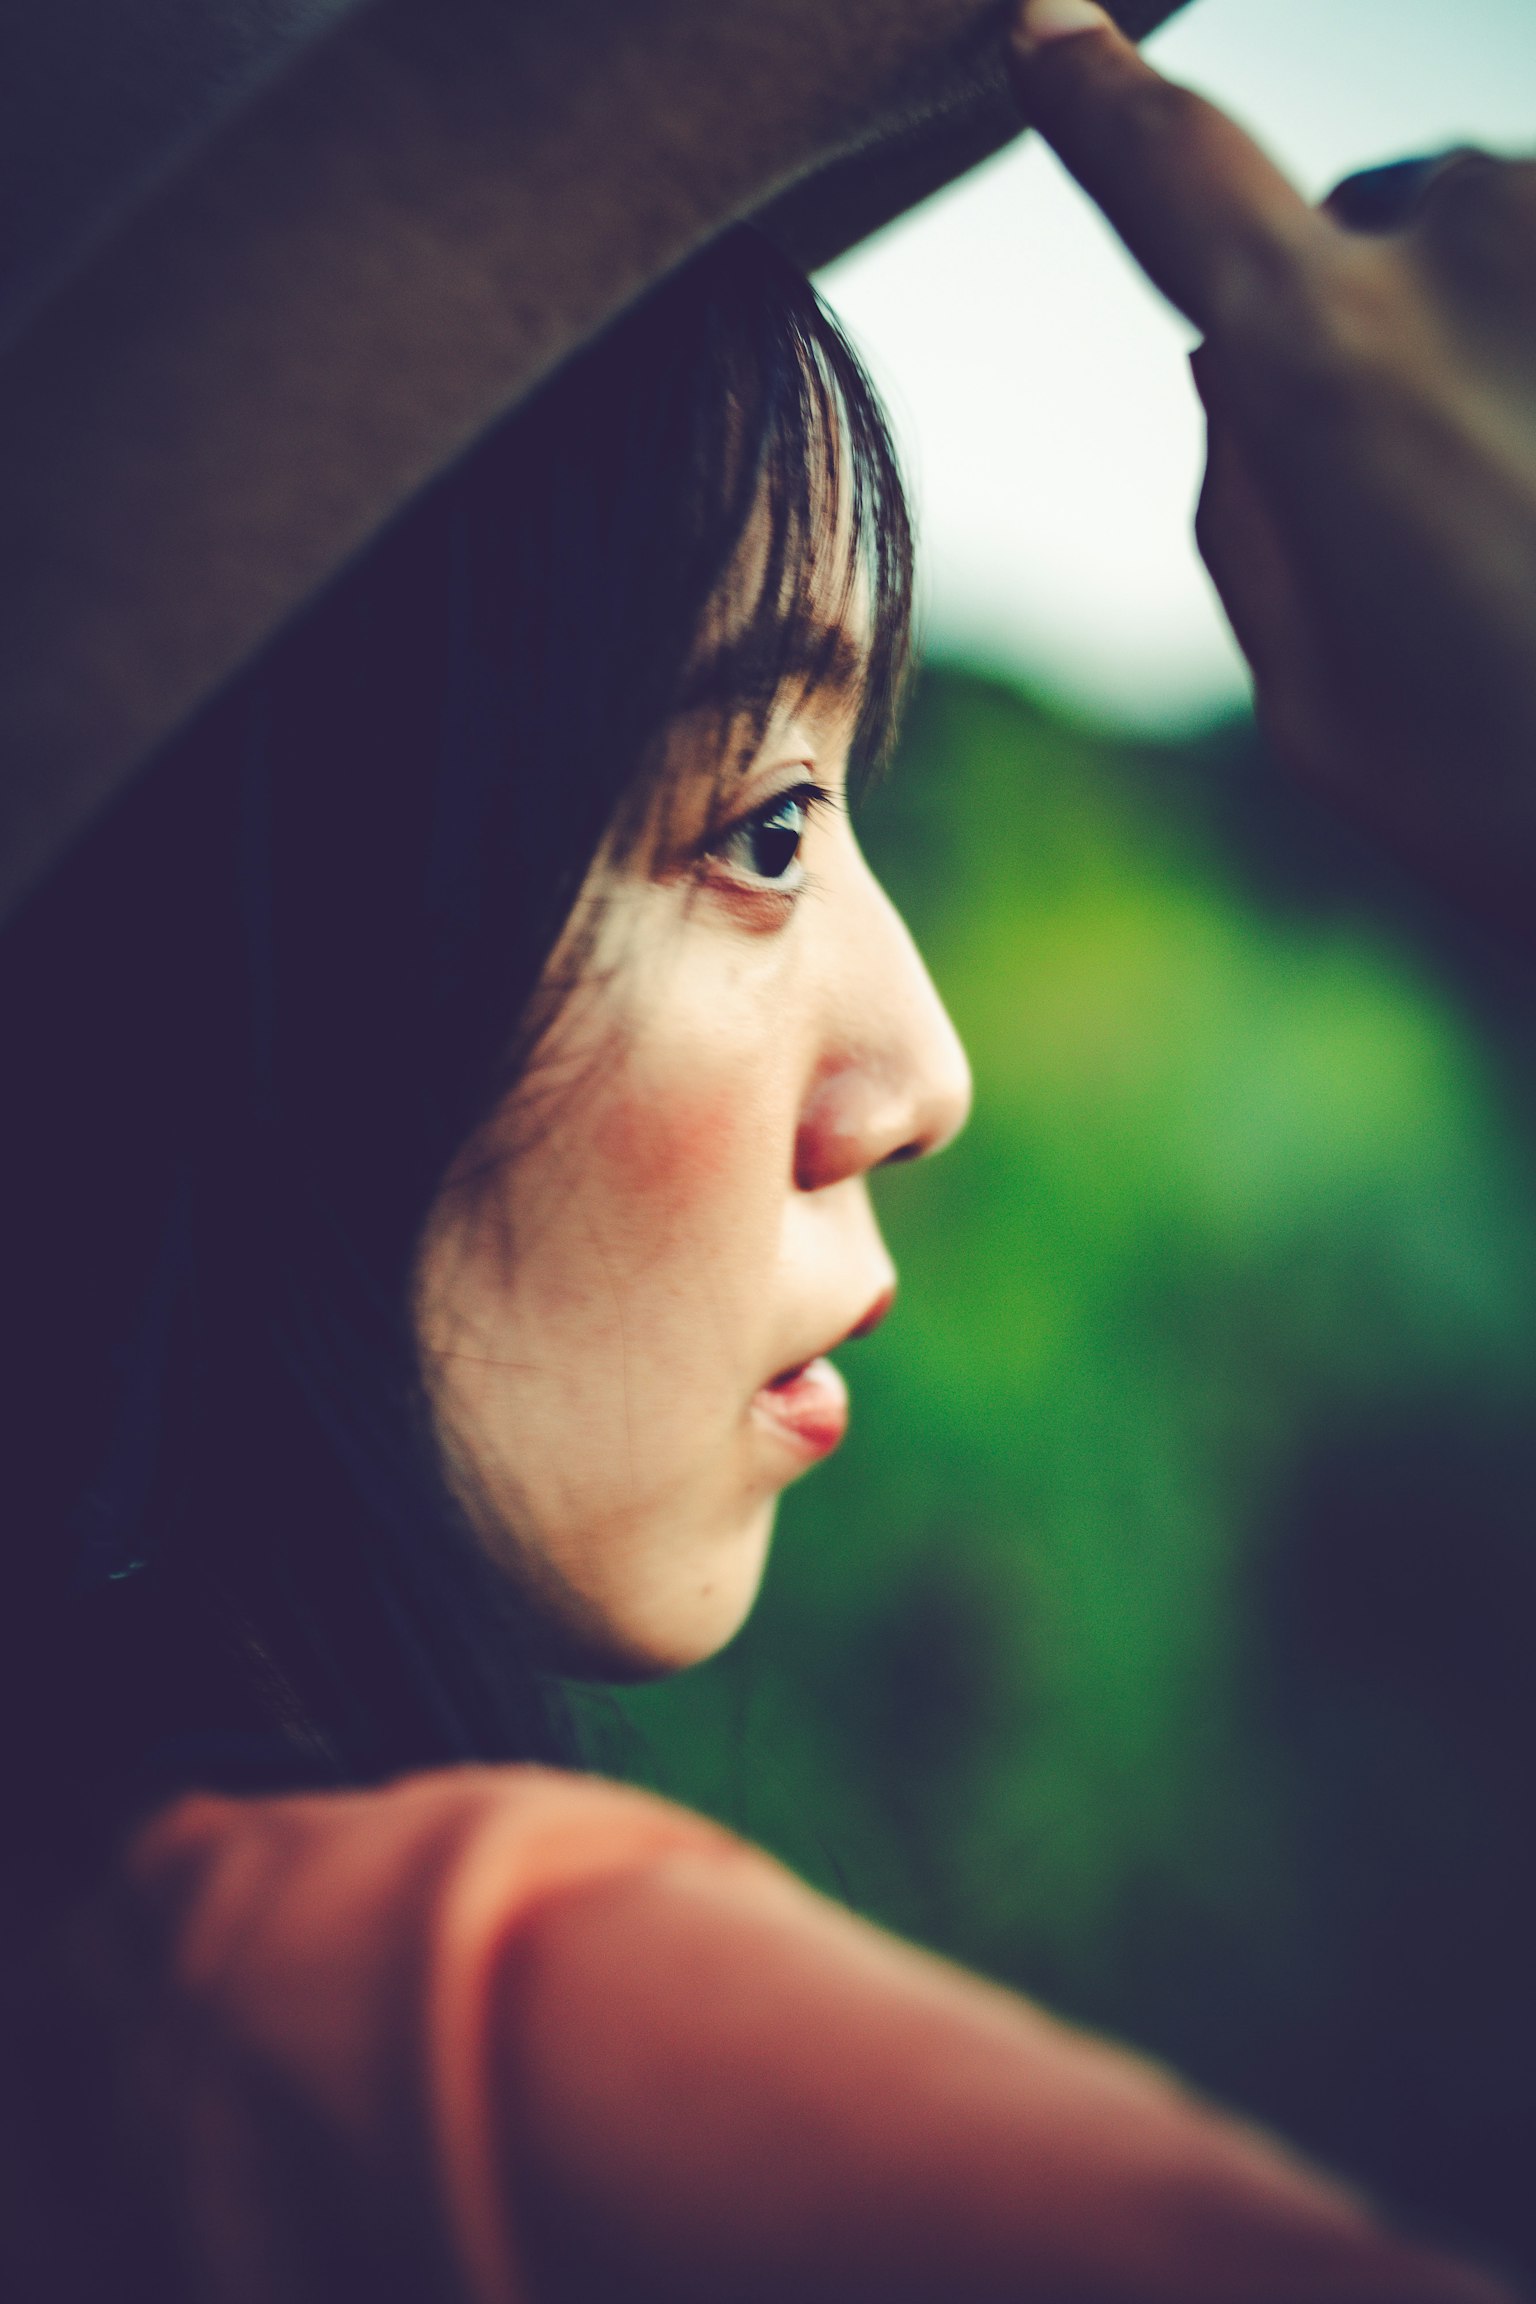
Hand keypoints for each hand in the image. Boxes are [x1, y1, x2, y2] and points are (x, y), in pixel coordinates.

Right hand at [1008, 0, 1535, 937]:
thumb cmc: (1535, 807)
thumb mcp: (1323, 717)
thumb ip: (1245, 519)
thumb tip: (1224, 366)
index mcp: (1327, 363)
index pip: (1171, 173)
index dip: (1096, 96)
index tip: (1048, 27)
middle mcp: (1473, 235)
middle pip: (1372, 214)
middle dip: (1377, 320)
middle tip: (1449, 525)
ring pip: (1506, 233)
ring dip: (1504, 341)